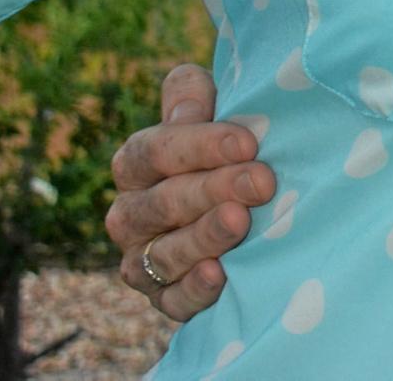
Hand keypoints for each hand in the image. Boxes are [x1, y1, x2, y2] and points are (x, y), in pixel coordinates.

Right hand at [109, 63, 271, 321]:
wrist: (248, 204)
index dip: (200, 145)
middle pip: (162, 203)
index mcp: (136, 163)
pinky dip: (194, 289)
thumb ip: (192, 94)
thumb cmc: (231, 145)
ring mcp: (143, 259)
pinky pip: (172, 299)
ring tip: (240, 221)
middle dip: (214, 189)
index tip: (248, 142)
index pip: (154, 152)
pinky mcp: (165, 297)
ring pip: (162, 253)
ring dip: (203, 237)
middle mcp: (130, 214)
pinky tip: (219, 274)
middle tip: (262, 181)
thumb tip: (189, 107)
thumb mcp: (215, 106)